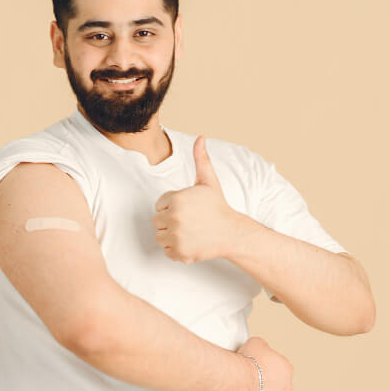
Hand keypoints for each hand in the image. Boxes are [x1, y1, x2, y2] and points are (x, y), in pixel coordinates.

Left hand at [153, 136, 248, 263]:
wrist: (232, 233)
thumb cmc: (218, 207)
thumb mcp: (208, 181)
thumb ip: (200, 159)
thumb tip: (201, 137)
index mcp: (176, 199)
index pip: (159, 204)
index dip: (172, 206)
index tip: (188, 208)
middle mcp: (174, 218)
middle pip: (157, 221)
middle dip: (170, 221)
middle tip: (189, 221)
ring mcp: (176, 237)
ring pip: (160, 237)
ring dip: (171, 236)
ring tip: (189, 231)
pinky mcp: (179, 253)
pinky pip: (167, 252)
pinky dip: (176, 250)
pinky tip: (191, 242)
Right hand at [233, 336, 293, 390]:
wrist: (239, 380)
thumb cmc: (248, 362)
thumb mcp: (256, 342)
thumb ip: (263, 347)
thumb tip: (260, 348)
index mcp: (287, 369)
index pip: (279, 367)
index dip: (266, 366)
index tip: (256, 366)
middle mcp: (286, 387)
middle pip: (277, 385)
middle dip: (265, 382)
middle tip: (251, 378)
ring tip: (246, 390)